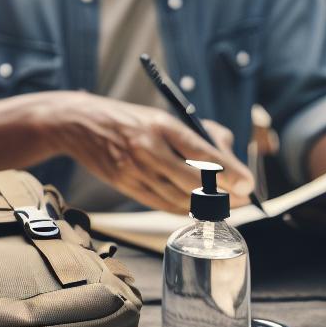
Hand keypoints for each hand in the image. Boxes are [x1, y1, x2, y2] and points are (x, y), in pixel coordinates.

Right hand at [45, 94, 255, 213]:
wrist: (78, 124)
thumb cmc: (127, 119)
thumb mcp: (161, 116)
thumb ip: (194, 133)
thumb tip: (226, 155)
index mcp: (161, 125)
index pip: (202, 152)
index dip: (229, 172)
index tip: (247, 183)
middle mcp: (148, 148)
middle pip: (194, 181)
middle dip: (223, 196)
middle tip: (242, 200)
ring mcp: (135, 169)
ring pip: (178, 197)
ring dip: (205, 207)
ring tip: (224, 207)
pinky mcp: (125, 185)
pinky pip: (160, 204)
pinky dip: (183, 210)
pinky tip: (196, 210)